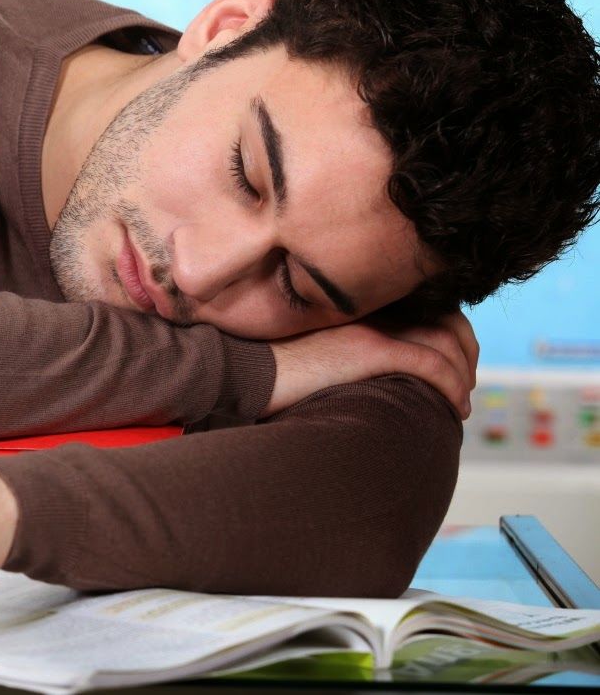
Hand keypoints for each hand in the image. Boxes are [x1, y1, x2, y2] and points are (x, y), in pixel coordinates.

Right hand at [269, 310, 478, 418]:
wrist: (245, 368)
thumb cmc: (269, 369)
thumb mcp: (315, 351)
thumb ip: (346, 351)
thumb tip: (367, 377)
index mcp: (361, 306)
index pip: (425, 308)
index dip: (450, 333)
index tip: (453, 363)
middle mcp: (373, 309)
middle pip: (446, 320)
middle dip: (467, 353)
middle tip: (465, 385)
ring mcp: (374, 327)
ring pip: (446, 342)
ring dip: (463, 373)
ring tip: (461, 402)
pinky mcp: (372, 349)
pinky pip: (432, 363)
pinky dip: (452, 385)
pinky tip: (456, 405)